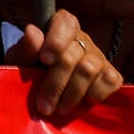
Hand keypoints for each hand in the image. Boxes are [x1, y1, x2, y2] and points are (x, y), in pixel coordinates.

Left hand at [8, 9, 123, 119]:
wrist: (43, 94)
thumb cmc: (30, 70)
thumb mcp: (22, 60)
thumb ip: (27, 48)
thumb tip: (32, 31)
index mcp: (60, 26)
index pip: (65, 23)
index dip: (56, 41)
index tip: (44, 61)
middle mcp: (82, 39)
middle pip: (72, 57)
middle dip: (55, 84)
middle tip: (43, 106)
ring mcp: (98, 57)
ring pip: (89, 70)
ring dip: (72, 94)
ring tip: (58, 109)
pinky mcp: (111, 75)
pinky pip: (110, 81)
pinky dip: (96, 94)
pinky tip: (82, 103)